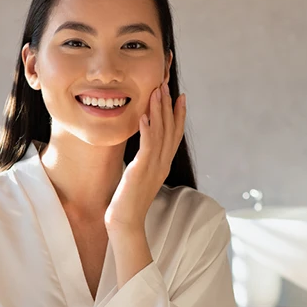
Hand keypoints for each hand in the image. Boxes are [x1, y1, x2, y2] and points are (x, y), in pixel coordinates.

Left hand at [105, 81, 185, 230]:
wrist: (126, 222)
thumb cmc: (128, 203)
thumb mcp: (139, 177)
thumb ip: (143, 163)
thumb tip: (141, 154)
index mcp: (163, 164)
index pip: (174, 135)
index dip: (178, 115)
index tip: (180, 96)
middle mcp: (162, 163)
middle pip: (170, 129)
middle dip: (169, 105)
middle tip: (168, 84)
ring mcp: (154, 167)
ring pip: (160, 133)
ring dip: (159, 110)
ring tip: (157, 91)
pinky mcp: (141, 170)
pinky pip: (147, 146)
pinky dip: (147, 129)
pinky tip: (144, 116)